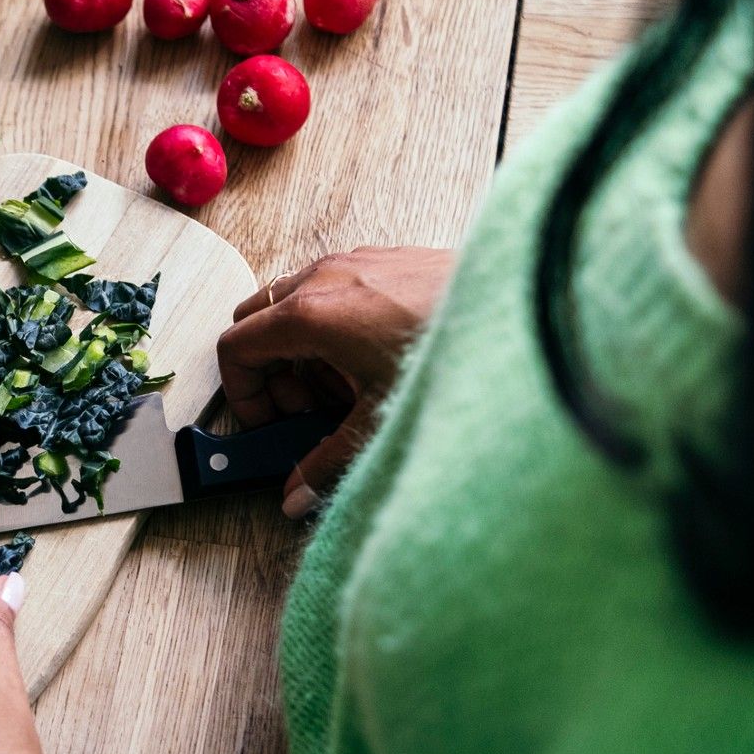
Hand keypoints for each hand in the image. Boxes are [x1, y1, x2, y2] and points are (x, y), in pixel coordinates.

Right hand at [218, 246, 454, 518]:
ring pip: (293, 303)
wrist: (518, 310)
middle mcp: (324, 278)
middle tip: (305, 410)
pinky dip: (334, 325)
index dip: (242, 393)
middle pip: (256, 320)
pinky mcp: (383, 259)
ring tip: (347, 389)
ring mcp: (353, 262)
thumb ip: (326, 463)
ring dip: (303, 350)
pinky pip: (333, 289)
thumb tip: (296, 494)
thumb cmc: (449, 352)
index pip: (235, 347)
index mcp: (309, 314)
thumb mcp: (379, 421)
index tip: (268, 422)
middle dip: (271, 371)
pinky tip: (375, 360)